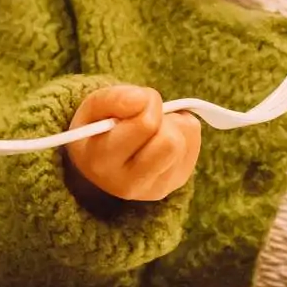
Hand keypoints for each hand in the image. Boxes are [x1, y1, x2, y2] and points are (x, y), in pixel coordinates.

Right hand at [62, 85, 201, 202]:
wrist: (104, 160)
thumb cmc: (98, 130)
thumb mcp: (93, 108)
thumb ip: (113, 99)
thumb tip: (143, 100)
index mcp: (103, 163)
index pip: (145, 125)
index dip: (146, 104)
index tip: (134, 102)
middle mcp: (129, 184)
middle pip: (170, 141)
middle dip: (160, 118)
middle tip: (145, 116)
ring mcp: (156, 187)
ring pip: (183, 142)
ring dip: (172, 124)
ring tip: (152, 127)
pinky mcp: (176, 181)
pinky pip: (193, 144)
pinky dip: (181, 131)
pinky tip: (161, 136)